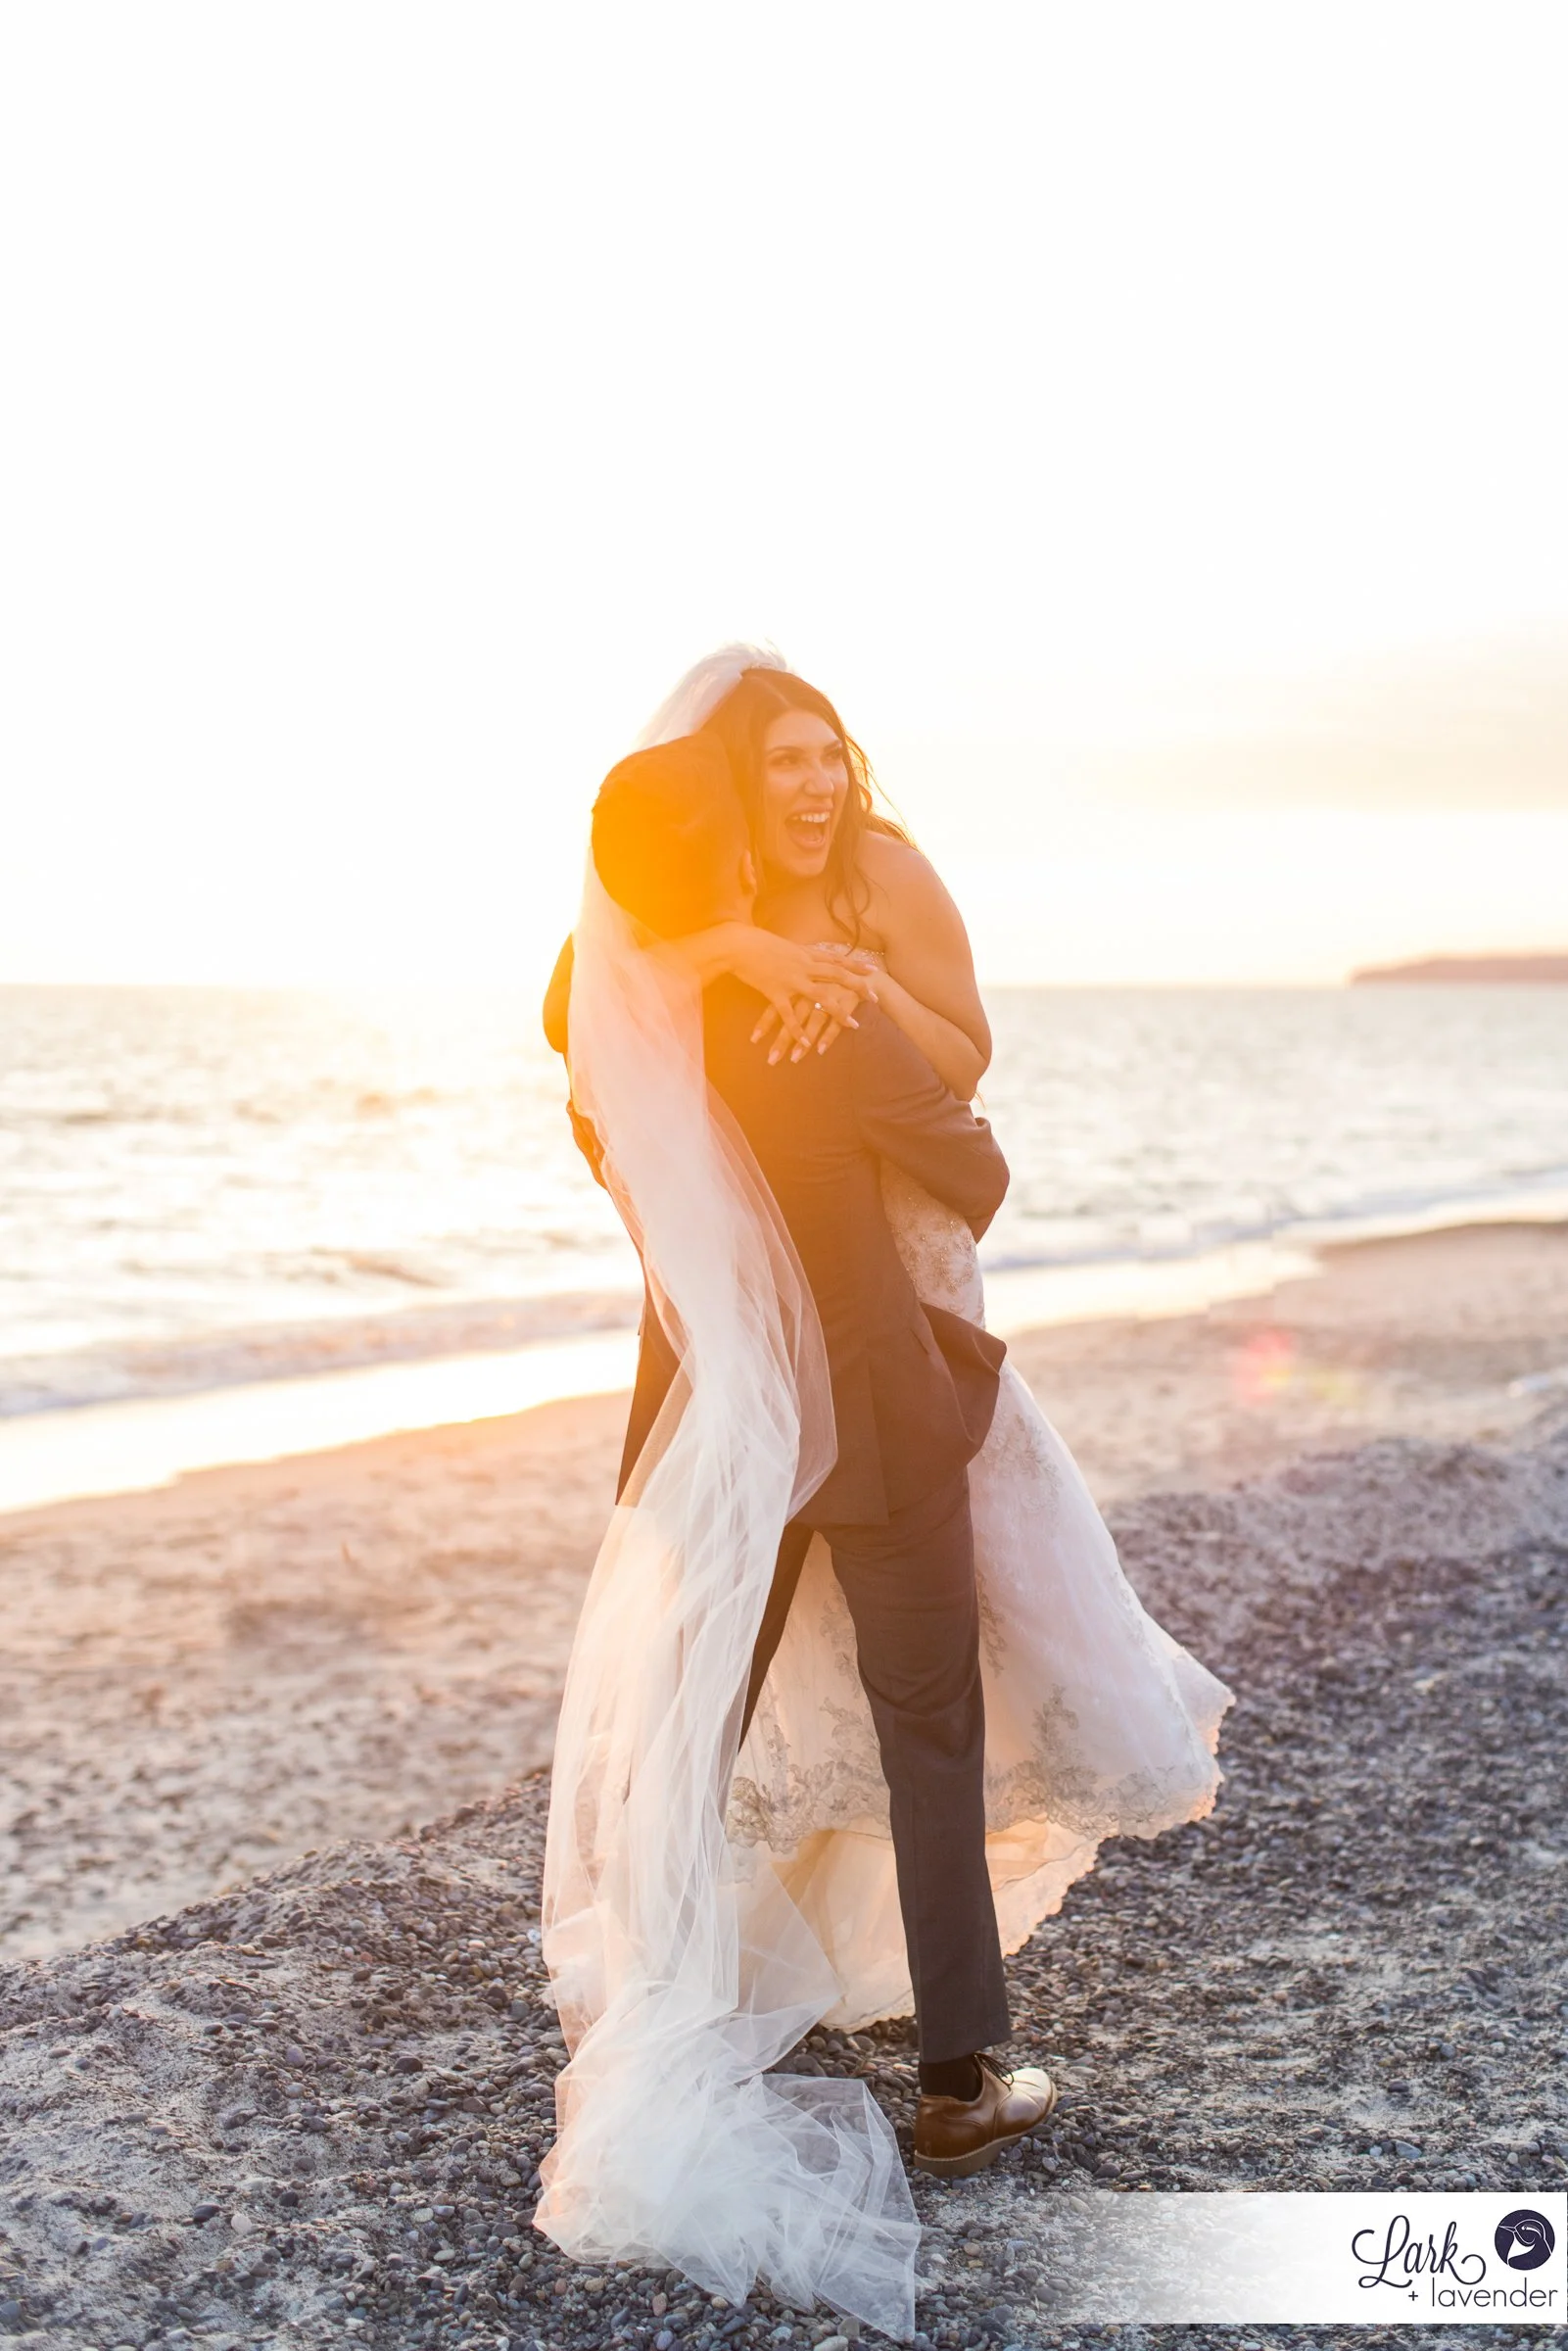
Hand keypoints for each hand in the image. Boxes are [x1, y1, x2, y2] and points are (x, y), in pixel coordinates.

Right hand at [724, 930, 876, 1052]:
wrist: (738, 945)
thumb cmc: (759, 943)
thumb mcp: (786, 946)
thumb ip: (800, 954)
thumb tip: (809, 956)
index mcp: (806, 954)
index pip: (837, 959)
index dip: (856, 965)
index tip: (874, 971)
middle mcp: (804, 966)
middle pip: (838, 976)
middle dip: (858, 987)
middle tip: (875, 998)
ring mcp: (792, 980)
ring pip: (821, 997)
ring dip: (839, 1012)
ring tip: (854, 1025)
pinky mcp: (776, 992)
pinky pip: (790, 1015)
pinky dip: (798, 1030)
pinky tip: (807, 1043)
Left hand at [752, 979, 868, 1063]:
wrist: (863, 965)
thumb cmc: (831, 971)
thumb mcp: (808, 973)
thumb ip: (792, 987)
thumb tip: (772, 1000)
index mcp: (799, 981)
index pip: (778, 1005)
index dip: (766, 1023)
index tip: (754, 1040)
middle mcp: (812, 988)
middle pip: (793, 1017)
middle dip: (782, 1040)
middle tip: (771, 1060)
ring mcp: (830, 994)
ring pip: (813, 1020)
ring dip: (804, 1042)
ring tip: (794, 1059)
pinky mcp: (847, 999)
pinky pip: (836, 1020)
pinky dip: (828, 1036)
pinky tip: (820, 1050)